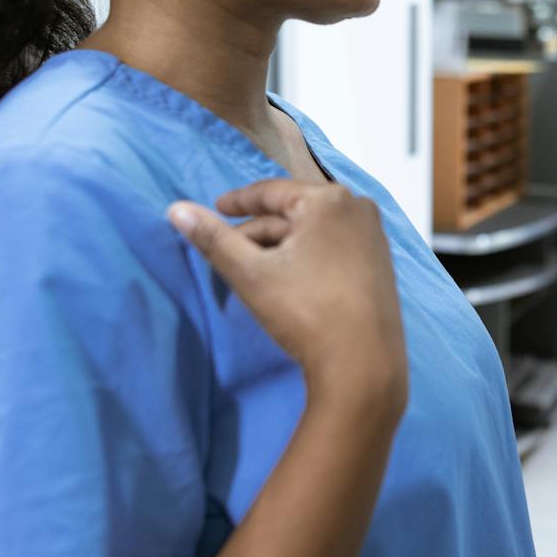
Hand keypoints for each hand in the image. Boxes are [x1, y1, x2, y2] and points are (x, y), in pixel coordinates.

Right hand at [169, 181, 406, 411]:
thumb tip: (175, 209)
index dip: (239, 201)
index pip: (271, 192)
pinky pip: (333, 248)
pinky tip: (288, 279)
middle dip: (258, 231)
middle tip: (227, 248)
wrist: (362, 364)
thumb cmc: (306, 311)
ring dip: (281, 246)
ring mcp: (373, 237)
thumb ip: (213, 239)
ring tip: (253, 268)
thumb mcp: (251, 274)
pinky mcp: (380, 265)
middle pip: (293, 213)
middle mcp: (357, 209)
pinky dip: (307, 257)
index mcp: (329, 200)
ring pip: (313, 233)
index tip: (217, 208)